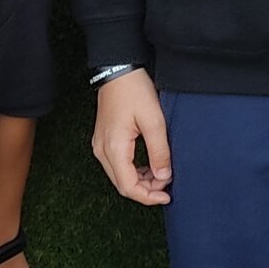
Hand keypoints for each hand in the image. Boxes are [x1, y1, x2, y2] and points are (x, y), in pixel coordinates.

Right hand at [92, 69, 171, 204]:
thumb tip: (163, 176)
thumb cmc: (135, 91)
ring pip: (119, 176)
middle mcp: (102, 151)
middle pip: (122, 184)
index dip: (148, 196)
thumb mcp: (154, 121)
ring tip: (162, 175)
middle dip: (146, 190)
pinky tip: (150, 166)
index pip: (128, 186)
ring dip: (140, 180)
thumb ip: (159, 151)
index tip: (167, 196)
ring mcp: (101, 146)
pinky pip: (118, 165)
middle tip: (167, 185)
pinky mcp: (104, 141)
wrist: (118, 70)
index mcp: (113, 148)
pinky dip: (134, 170)